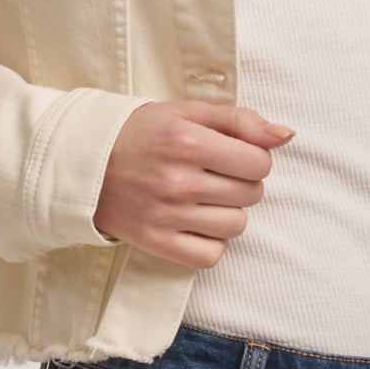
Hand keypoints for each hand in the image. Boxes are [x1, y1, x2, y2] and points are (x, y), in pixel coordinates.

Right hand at [93, 100, 295, 268]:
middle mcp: (179, 181)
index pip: (260, 162)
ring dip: (227, 212)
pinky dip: (210, 242)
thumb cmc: (141, 133)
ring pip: (236, 226)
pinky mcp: (156, 243)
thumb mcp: (188, 112)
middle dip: (241, 182)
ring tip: (203, 198)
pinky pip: (211, 256)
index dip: (253, 158)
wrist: (84, 163)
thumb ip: (240, 120)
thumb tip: (285, 136)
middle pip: (252, 194)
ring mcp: (167, 215)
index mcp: (189, 142)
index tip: (232, 155)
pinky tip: (195, 223)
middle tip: (213, 174)